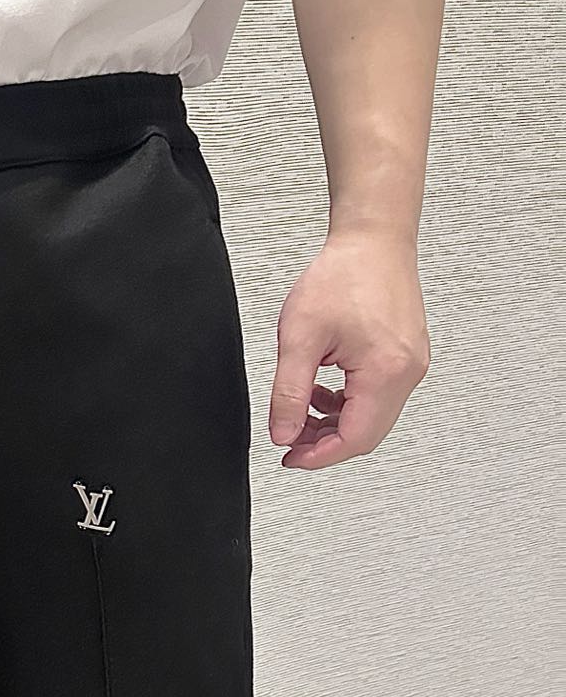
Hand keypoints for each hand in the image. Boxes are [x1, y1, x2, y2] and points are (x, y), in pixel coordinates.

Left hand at [270, 228, 430, 469]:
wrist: (373, 239)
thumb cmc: (342, 275)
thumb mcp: (299, 338)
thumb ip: (289, 393)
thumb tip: (283, 434)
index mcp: (386, 371)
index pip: (353, 439)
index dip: (318, 456)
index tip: (289, 457)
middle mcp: (408, 372)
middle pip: (366, 435)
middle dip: (325, 443)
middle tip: (290, 438)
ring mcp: (412, 364)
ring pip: (373, 418)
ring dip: (335, 423)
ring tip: (300, 409)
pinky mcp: (407, 356)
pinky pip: (379, 397)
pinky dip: (348, 404)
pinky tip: (321, 391)